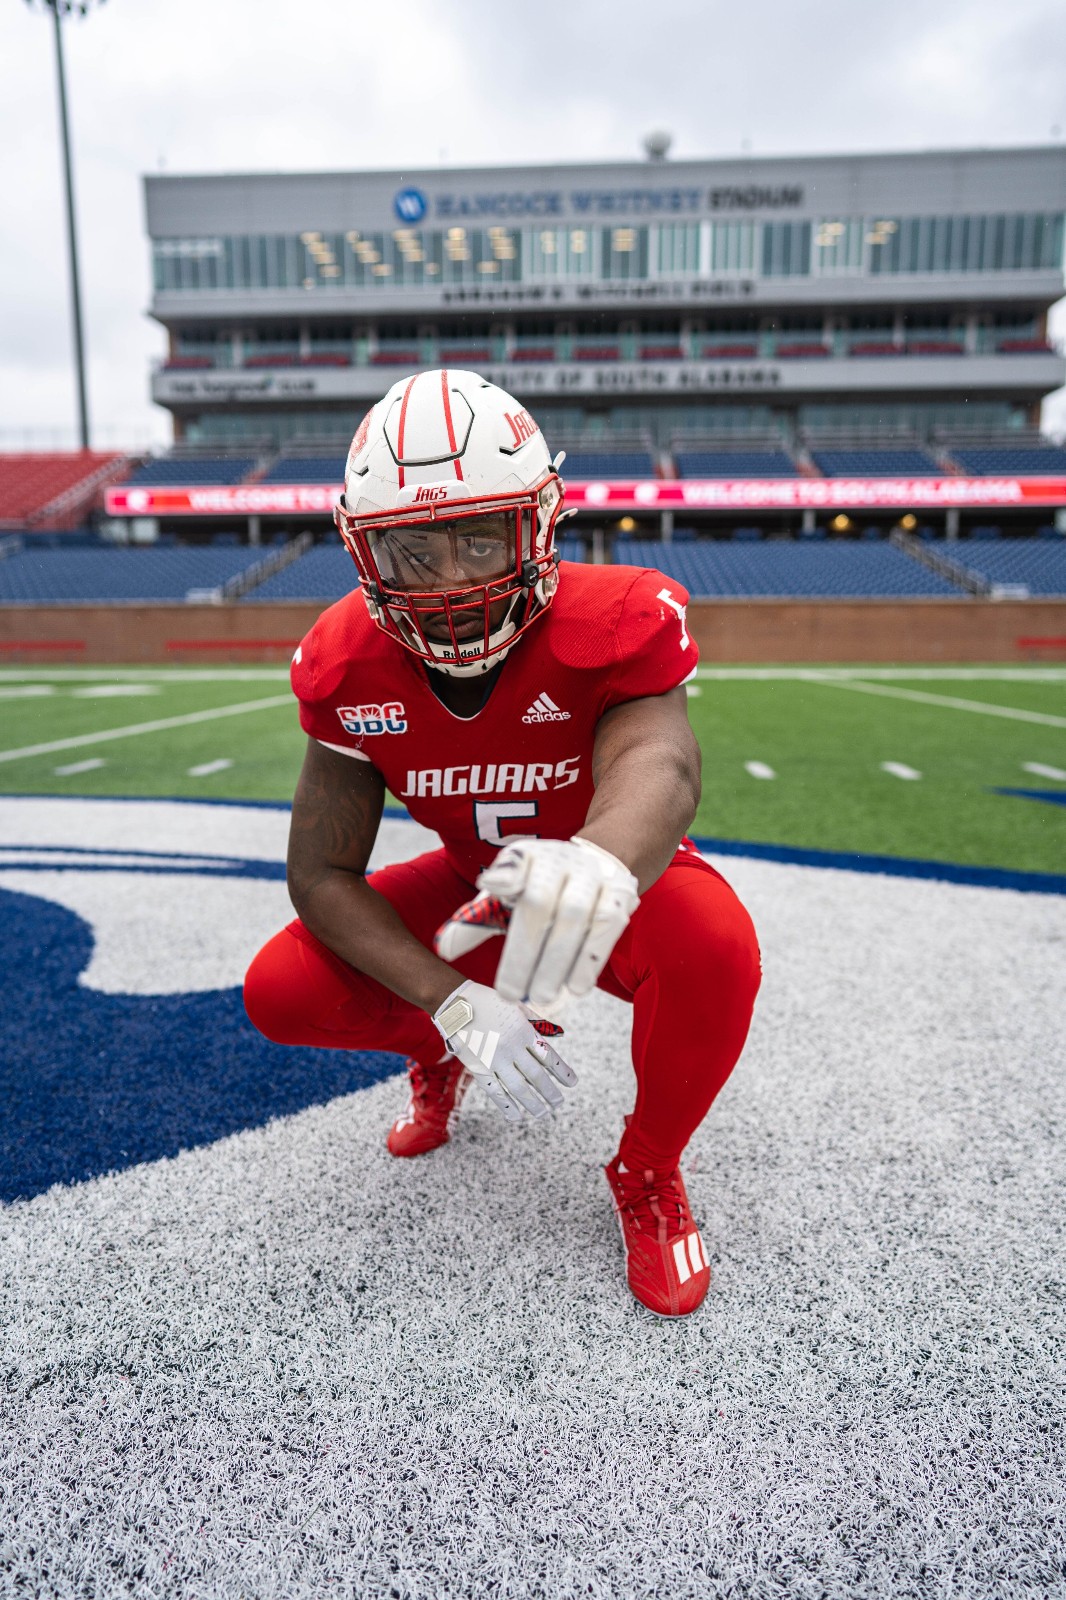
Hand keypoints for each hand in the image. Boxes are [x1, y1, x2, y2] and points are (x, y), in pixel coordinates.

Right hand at [432, 979, 576, 1122]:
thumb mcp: (516, 1006)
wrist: (455, 1004)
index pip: (548, 1057)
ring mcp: (495, 1060)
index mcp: (523, 1031)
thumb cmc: (488, 1001)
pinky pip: (495, 1091)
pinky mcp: (478, 1068)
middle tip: (558, 1103)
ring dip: (533, 1103)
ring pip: (519, 1088)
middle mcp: (512, 1048)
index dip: (562, 1071)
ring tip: (543, 1113)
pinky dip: (506, 1106)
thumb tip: (558, 1034)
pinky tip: (516, 1116)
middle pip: (536, 1076)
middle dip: (550, 1092)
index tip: (572, 1083)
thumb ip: (536, 1022)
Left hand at [436, 837, 639, 1009]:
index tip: (488, 887)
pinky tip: (575, 988)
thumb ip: (477, 919)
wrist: (598, 862)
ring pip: (576, 919)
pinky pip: (607, 928)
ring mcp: (593, 877)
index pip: (513, 865)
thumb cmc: (540, 887)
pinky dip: (590, 960)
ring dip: (558, 962)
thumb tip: (445, 949)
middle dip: (525, 952)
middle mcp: (561, 862)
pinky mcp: (620, 895)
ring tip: (541, 996)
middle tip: (510, 994)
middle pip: (541, 904)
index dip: (505, 876)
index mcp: (527, 857)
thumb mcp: (506, 894)